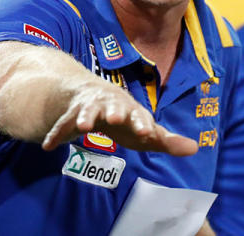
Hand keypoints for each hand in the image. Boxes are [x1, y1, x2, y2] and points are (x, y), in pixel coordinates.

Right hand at [41, 80, 197, 156]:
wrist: (91, 94)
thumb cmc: (125, 117)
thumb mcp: (143, 129)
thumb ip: (165, 140)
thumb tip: (194, 149)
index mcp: (130, 109)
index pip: (139, 115)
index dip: (142, 122)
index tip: (147, 131)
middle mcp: (110, 104)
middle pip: (113, 106)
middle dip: (114, 110)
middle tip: (115, 117)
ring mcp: (89, 107)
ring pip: (87, 110)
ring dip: (85, 117)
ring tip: (83, 127)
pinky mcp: (70, 115)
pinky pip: (62, 125)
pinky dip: (56, 134)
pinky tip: (48, 146)